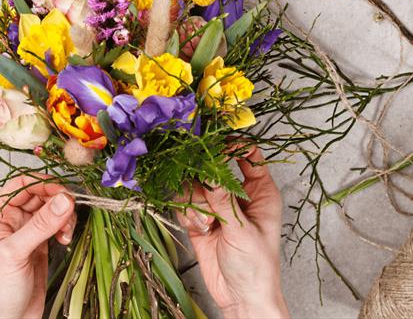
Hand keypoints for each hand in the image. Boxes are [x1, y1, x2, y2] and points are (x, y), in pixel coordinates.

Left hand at [0, 174, 75, 318]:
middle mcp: (10, 218)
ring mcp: (27, 231)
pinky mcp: (41, 243)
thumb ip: (40, 225)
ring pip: (52, 208)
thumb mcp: (14, 254)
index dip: (43, 184)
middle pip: (40, 194)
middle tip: (70, 212)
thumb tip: (63, 199)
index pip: (21, 184)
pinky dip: (66, 227)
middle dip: (57, 201)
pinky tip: (66, 238)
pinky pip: (57, 224)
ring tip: (66, 231)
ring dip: (64, 215)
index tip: (62, 193)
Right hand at [176, 147, 288, 318]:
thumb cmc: (257, 267)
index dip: (232, 147)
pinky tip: (199, 230)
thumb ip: (223, 199)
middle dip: (204, 179)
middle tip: (201, 187)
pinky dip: (188, 215)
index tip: (215, 147)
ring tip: (206, 222)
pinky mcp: (200, 219)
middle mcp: (237, 195)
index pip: (248, 156)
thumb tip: (210, 171)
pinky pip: (185, 204)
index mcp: (260, 192)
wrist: (240, 298)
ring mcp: (217, 206)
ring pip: (194, 185)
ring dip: (195, 202)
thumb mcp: (242, 231)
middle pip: (213, 167)